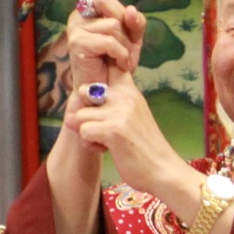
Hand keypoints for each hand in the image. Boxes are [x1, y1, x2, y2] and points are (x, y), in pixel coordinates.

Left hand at [65, 65, 187, 198]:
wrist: (163, 170)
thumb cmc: (144, 146)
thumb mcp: (132, 116)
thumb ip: (109, 106)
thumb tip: (70, 113)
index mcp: (130, 91)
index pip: (110, 64)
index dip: (97, 71)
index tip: (98, 90)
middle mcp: (125, 96)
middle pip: (83, 92)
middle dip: (84, 112)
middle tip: (99, 127)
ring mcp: (119, 112)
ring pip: (79, 115)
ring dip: (86, 132)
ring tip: (103, 141)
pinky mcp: (113, 130)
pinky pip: (83, 131)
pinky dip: (90, 144)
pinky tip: (105, 149)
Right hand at [66, 0, 145, 91]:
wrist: (106, 91)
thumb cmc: (116, 64)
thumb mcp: (133, 39)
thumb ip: (135, 22)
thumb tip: (129, 9)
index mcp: (91, 11)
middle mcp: (79, 15)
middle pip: (109, 0)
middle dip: (125, 25)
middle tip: (126, 49)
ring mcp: (75, 27)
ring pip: (113, 23)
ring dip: (125, 45)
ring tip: (121, 60)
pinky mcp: (77, 42)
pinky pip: (110, 40)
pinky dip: (121, 54)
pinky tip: (118, 64)